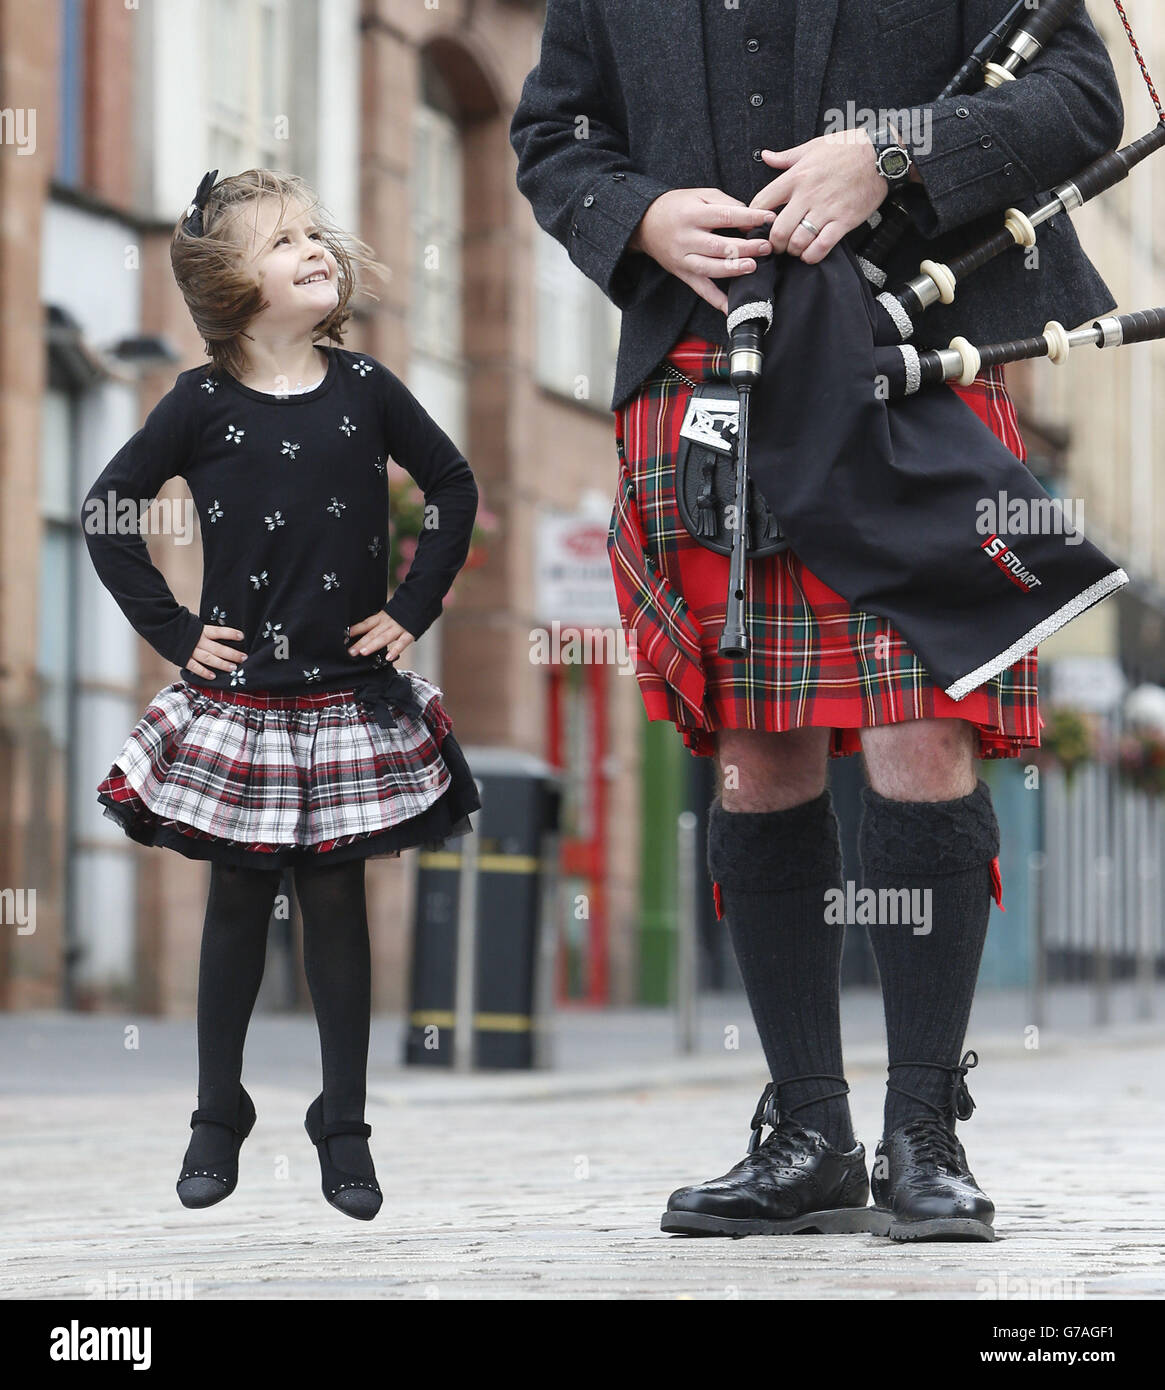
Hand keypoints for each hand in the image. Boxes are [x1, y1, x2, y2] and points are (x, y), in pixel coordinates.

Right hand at [187, 624, 246, 679]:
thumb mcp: (195, 624)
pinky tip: (213, 677)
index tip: (242, 637)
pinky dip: (204, 672)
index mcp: (202, 630)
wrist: (161, 627)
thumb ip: (206, 631)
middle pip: (218, 648)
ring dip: (222, 664)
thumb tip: (222, 635)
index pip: (219, 632)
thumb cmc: (182, 626)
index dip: (230, 634)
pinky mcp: (182, 658)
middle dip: (232, 654)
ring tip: (233, 668)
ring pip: (209, 658)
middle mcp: (198, 641)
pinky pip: (194, 667)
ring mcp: (190, 650)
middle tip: (244, 658)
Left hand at [348, 610, 414, 660]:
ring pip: (384, 637)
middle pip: (372, 633)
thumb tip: (368, 631)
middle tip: (350, 652)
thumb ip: (381, 621)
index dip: (355, 629)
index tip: (344, 637)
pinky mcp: (410, 632)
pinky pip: (402, 642)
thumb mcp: (390, 613)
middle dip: (360, 642)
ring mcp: (399, 627)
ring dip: (373, 645)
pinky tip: (388, 658)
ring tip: (363, 653)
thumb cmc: (405, 609)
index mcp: (383, 617)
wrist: (422, 598)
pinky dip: (395, 650)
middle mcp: (389, 622)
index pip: (366, 624)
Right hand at [627, 187, 777, 312]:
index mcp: (692, 214)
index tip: (769, 219)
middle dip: (745, 247)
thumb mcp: (700, 195)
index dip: (749, 217)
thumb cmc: (677, 207)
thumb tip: (751, 219)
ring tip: (752, 267)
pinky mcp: (683, 274)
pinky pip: (701, 290)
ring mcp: (683, 259)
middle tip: (766, 247)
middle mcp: (686, 238)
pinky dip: (716, 301)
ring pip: (710, 268)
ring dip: (733, 269)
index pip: (725, 216)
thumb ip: (726, 204)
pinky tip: (732, 308)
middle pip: (719, 246)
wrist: (645, 224)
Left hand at [751, 129, 890, 264]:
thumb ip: (786, 157)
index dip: (754, 219)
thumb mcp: (813, 146)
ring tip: (795, 249)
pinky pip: (821, 247)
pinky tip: (810, 254)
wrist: (881, 153)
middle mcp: (807, 195)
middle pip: (778, 231)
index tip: (757, 226)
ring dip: (793, 251)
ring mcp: (826, 210)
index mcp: (796, 176)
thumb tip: (765, 156)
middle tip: (778, 245)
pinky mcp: (843, 221)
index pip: (762, 202)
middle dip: (774, 244)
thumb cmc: (847, 148)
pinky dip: (812, 256)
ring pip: (798, 242)